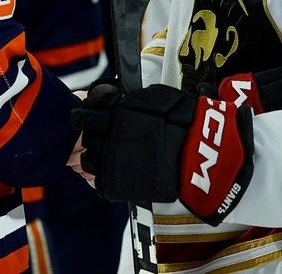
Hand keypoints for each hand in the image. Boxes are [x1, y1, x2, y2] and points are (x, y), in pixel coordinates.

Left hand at [71, 80, 253, 225]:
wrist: (195, 152)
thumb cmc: (180, 121)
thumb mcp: (153, 97)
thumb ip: (130, 99)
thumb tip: (116, 97)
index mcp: (114, 111)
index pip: (87, 111)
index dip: (90, 113)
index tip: (94, 115)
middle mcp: (107, 135)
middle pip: (86, 135)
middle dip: (93, 134)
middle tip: (103, 137)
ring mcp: (110, 160)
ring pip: (88, 159)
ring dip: (96, 156)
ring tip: (111, 156)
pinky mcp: (115, 183)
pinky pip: (99, 181)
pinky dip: (106, 177)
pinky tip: (118, 172)